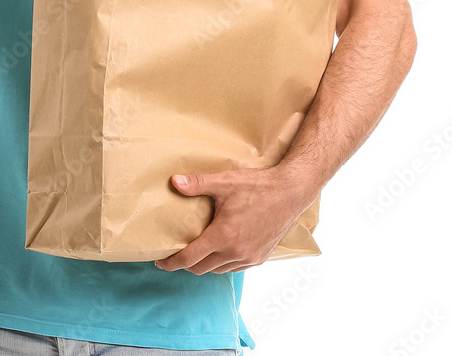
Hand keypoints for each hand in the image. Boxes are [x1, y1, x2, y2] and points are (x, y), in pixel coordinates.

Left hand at [153, 166, 310, 274]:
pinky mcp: (260, 258)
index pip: (190, 258)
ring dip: (205, 264)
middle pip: (202, 268)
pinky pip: (235, 268)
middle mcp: (235, 252)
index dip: (172, 263)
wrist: (289, 192)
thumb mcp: (224, 181)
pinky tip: (220, 251)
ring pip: (219, 270)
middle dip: (186, 265)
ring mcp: (249, 257)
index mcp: (223, 236)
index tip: (161, 263)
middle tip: (176, 256)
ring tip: (196, 252)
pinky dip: (223, 263)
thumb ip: (197, 184)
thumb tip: (173, 182)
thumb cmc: (256, 186)